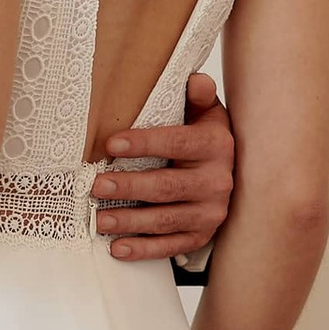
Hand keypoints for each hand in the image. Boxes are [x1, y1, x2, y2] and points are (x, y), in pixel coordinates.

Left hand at [92, 75, 234, 260]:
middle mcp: (217, 182)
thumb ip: (198, 96)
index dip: (145, 144)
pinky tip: (117, 248)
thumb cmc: (204, 138)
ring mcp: (210, 213)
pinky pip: (170, 246)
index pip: (178, 143)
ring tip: (99, 219)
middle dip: (129, 187)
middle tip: (96, 186)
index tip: (111, 144)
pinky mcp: (201, 236)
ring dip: (130, 222)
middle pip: (168, 187)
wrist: (232, 173)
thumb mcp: (206, 114)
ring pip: (166, 220)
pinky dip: (143, 249)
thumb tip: (193, 79)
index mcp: (216, 146)